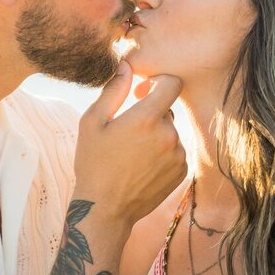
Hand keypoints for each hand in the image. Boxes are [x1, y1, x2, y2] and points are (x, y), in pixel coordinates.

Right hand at [72, 61, 186, 227]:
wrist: (105, 209)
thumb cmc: (93, 163)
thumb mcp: (92, 122)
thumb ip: (113, 90)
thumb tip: (126, 65)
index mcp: (146, 118)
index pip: (172, 83)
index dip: (158, 82)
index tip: (142, 92)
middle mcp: (168, 135)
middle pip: (167, 110)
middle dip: (150, 114)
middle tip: (126, 133)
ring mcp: (178, 155)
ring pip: (170, 132)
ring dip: (156, 135)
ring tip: (131, 154)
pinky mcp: (182, 171)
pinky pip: (175, 151)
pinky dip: (162, 154)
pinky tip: (141, 167)